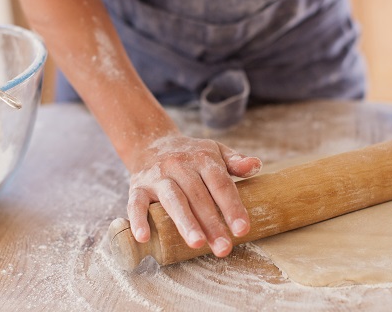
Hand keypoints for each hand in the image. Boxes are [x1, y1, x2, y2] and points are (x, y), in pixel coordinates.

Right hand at [127, 134, 261, 256]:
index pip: (220, 184)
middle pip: (198, 196)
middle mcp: (180, 166)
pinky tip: (144, 237)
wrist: (150, 142)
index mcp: (202, 159)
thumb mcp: (215, 151)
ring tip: (197, 244)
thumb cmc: (190, 154)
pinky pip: (136, 203)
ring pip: (173, 200)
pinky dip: (139, 219)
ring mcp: (158, 177)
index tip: (242, 229)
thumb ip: (235, 161)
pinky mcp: (138, 187)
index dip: (232, 207)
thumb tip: (255, 165)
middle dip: (212, 223)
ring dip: (185, 222)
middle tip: (223, 248)